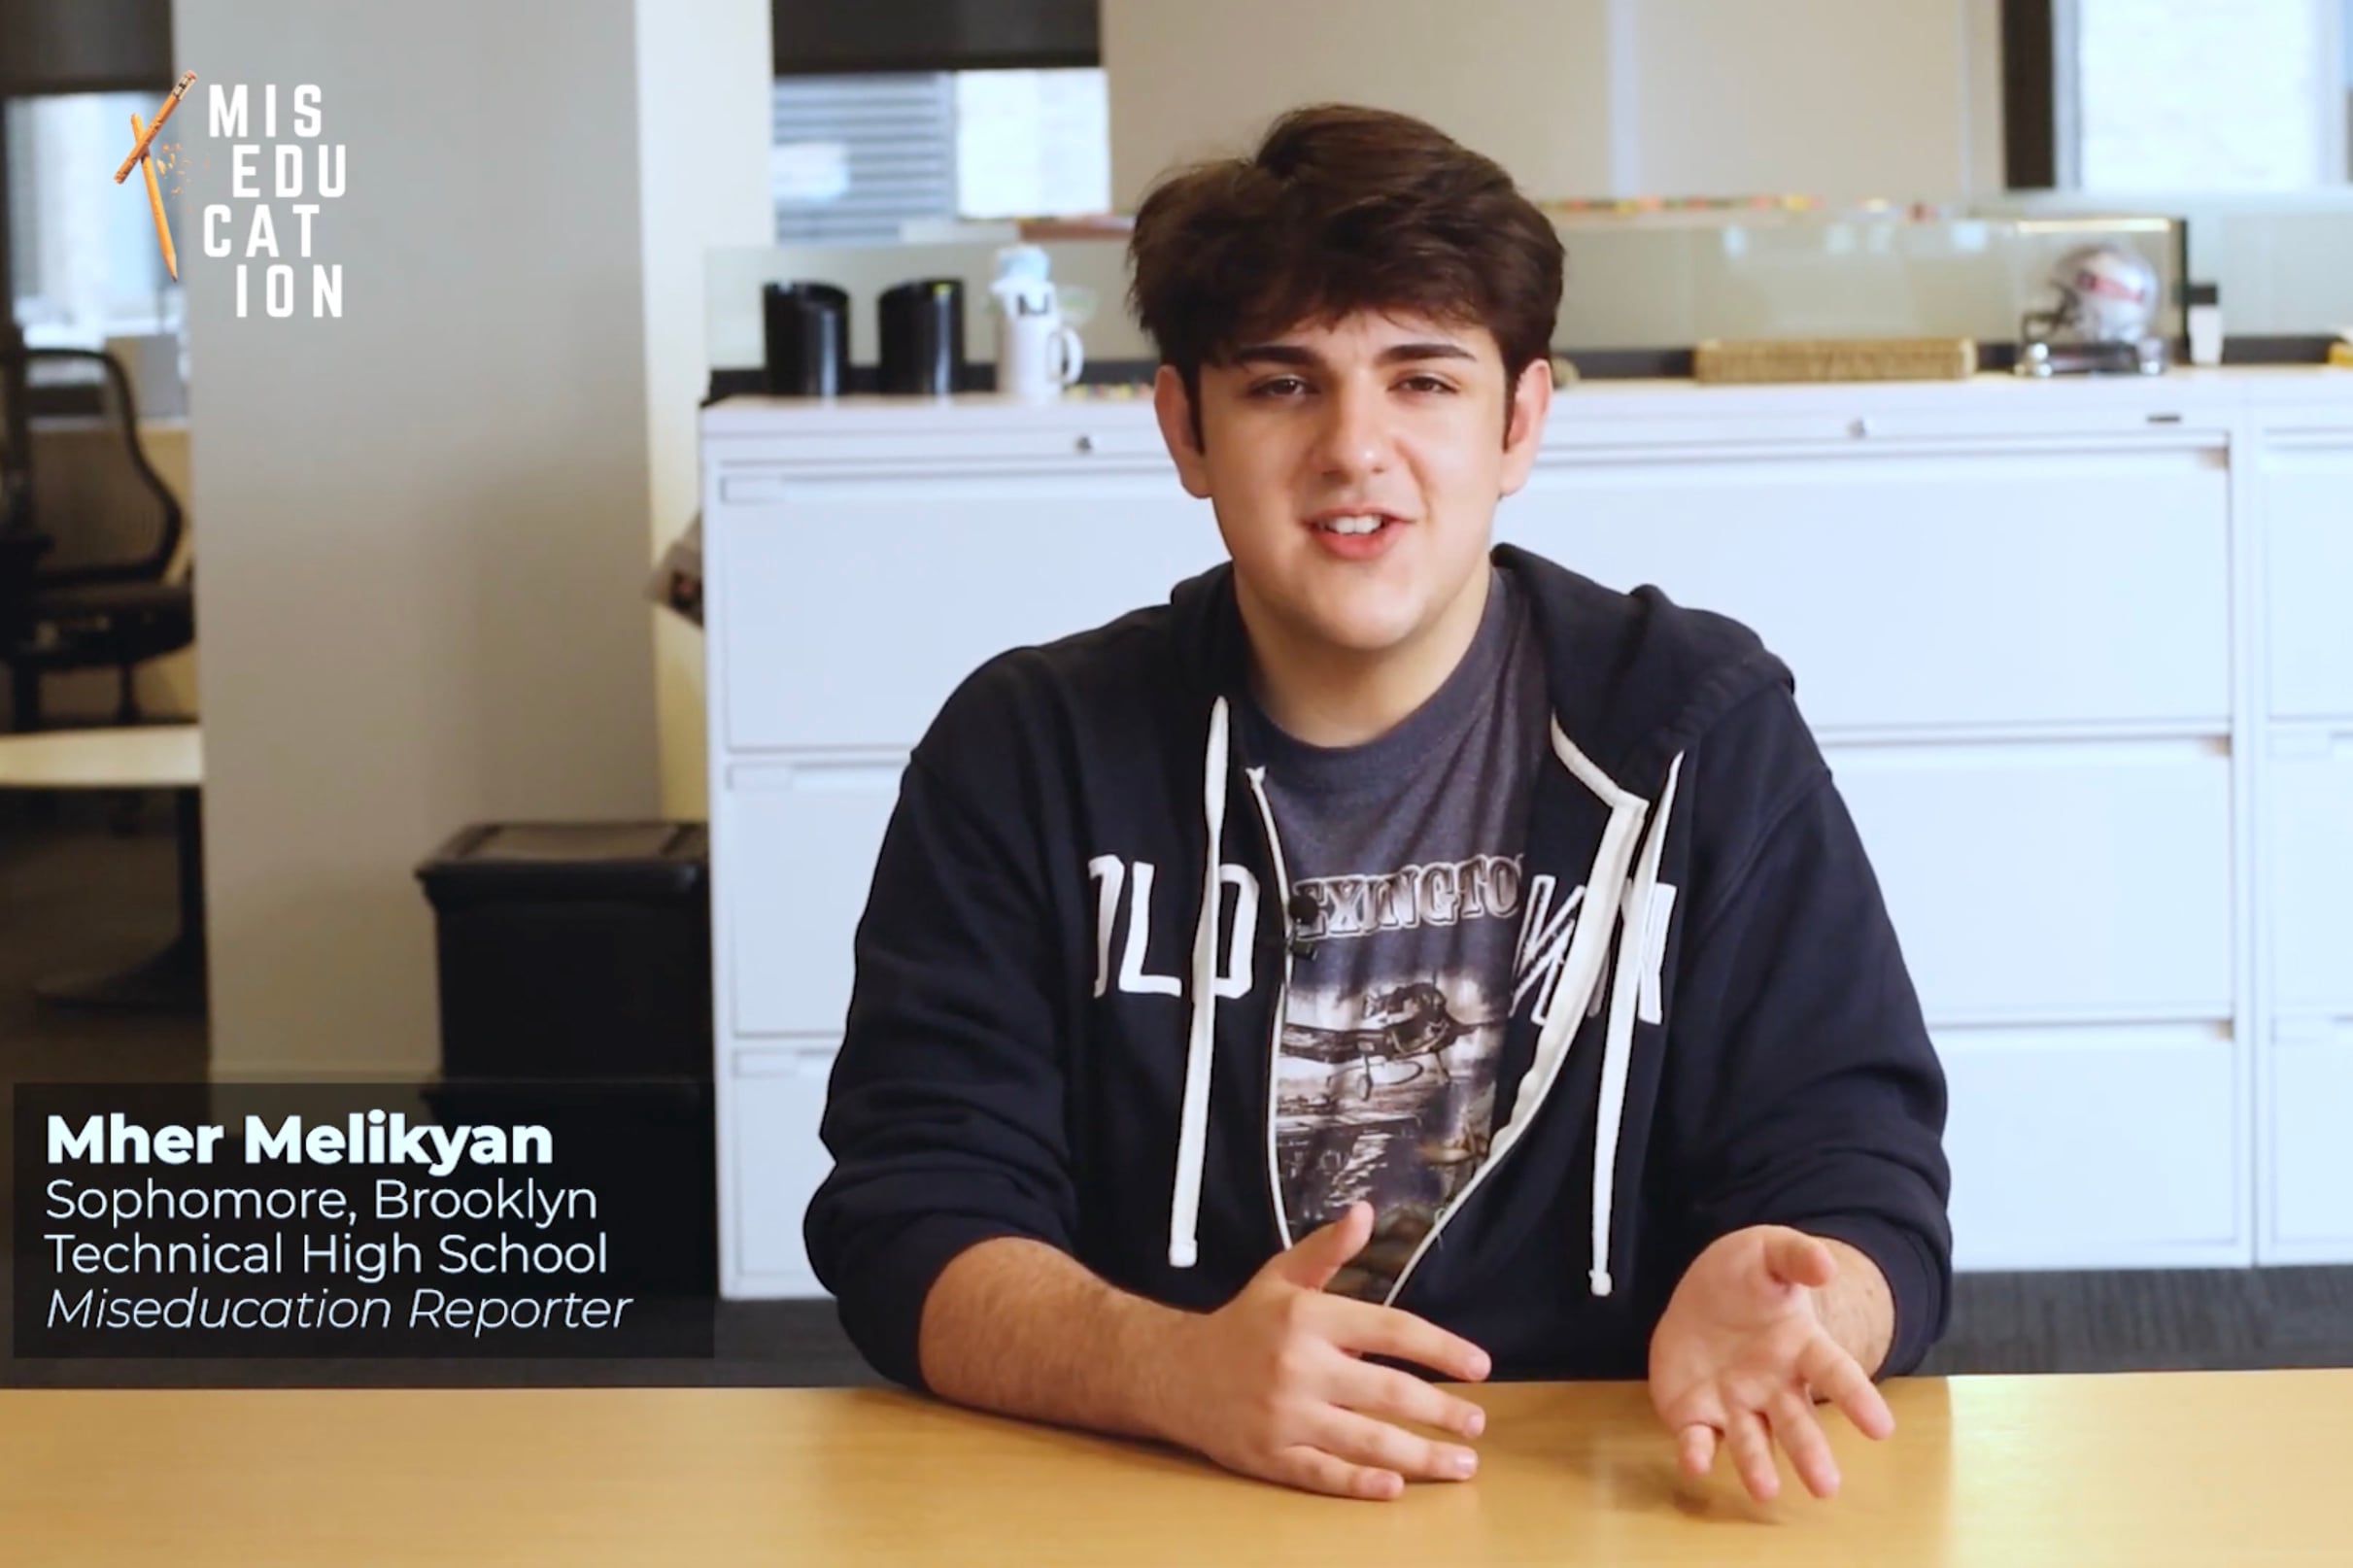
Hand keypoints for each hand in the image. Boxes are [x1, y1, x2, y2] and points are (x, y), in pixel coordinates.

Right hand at [1152, 1202, 1492, 1500]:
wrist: (1174, 1372)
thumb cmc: (1242, 1324)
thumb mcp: (1281, 1276)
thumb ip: (1328, 1249)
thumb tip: (1366, 1212)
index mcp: (1309, 1318)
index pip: (1392, 1330)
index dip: (1442, 1348)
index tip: (1479, 1366)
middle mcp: (1300, 1367)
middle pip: (1389, 1392)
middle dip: (1443, 1411)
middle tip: (1477, 1423)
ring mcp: (1285, 1415)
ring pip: (1366, 1440)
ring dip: (1422, 1455)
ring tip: (1462, 1462)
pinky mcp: (1270, 1455)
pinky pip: (1325, 1473)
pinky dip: (1362, 1483)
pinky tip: (1396, 1487)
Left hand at [1648, 1225, 1893, 1501]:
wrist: (1703, 1294)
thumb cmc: (1748, 1275)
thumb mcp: (1770, 1253)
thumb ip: (1796, 1257)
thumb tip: (1825, 1265)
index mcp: (1801, 1347)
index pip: (1835, 1373)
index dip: (1857, 1399)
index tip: (1882, 1427)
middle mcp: (1774, 1385)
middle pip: (1796, 1421)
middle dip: (1810, 1453)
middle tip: (1827, 1487)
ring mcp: (1735, 1403)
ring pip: (1750, 1440)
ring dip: (1757, 1465)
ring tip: (1765, 1491)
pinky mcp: (1696, 1413)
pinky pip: (1697, 1437)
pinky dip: (1696, 1452)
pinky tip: (1695, 1463)